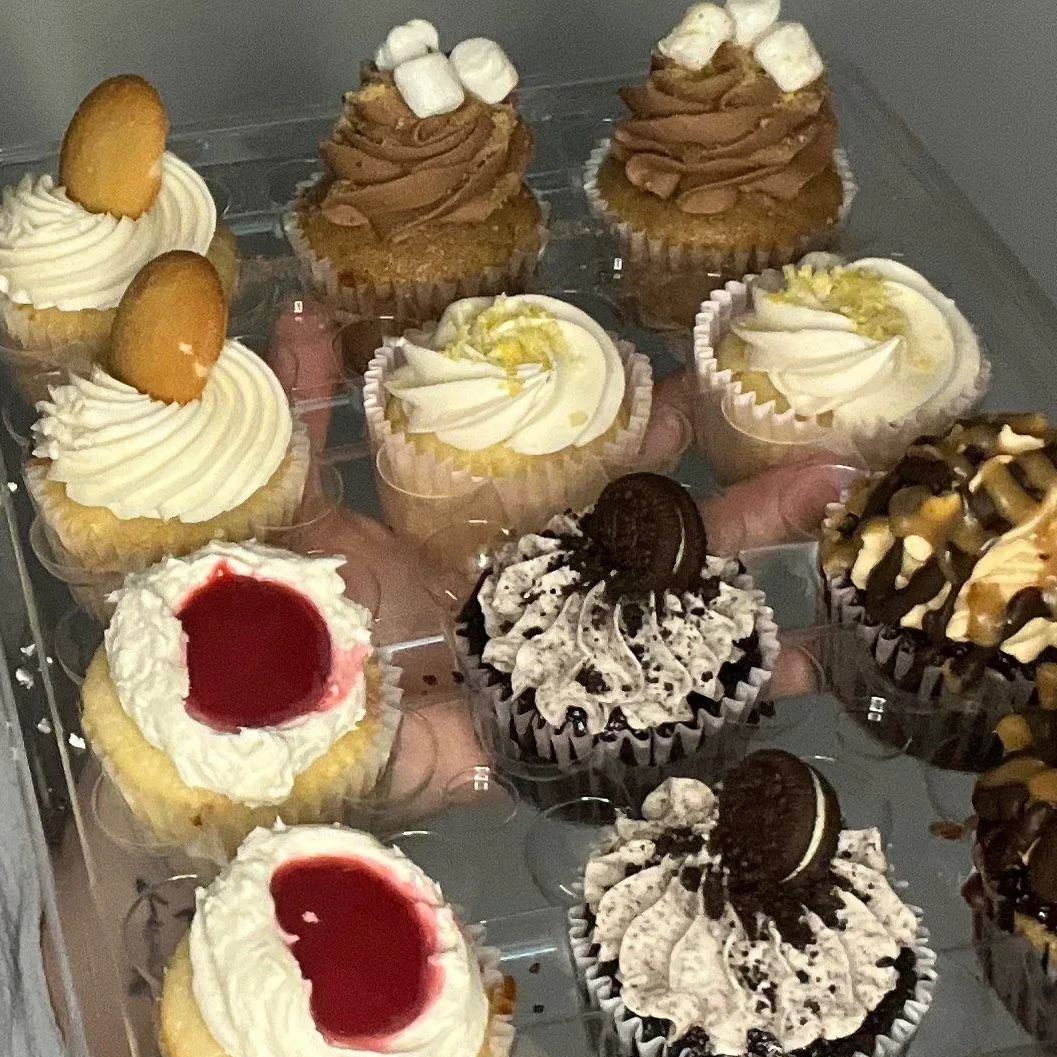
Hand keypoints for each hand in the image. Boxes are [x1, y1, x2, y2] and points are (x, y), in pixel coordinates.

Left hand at [266, 295, 857, 712]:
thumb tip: (300, 310)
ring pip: (656, 642)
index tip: (693, 390)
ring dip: (741, 621)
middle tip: (827, 471)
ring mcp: (527, 677)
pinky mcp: (521, 745)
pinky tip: (791, 682)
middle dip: (733, 517)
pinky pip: (622, 734)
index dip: (635, 437)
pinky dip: (711, 711)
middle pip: (640, 557)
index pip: (572, 480)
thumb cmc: (253, 610)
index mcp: (465, 543)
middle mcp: (511, 607)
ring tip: (830, 606)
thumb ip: (301, 416)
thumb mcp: (278, 498)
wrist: (225, 724)